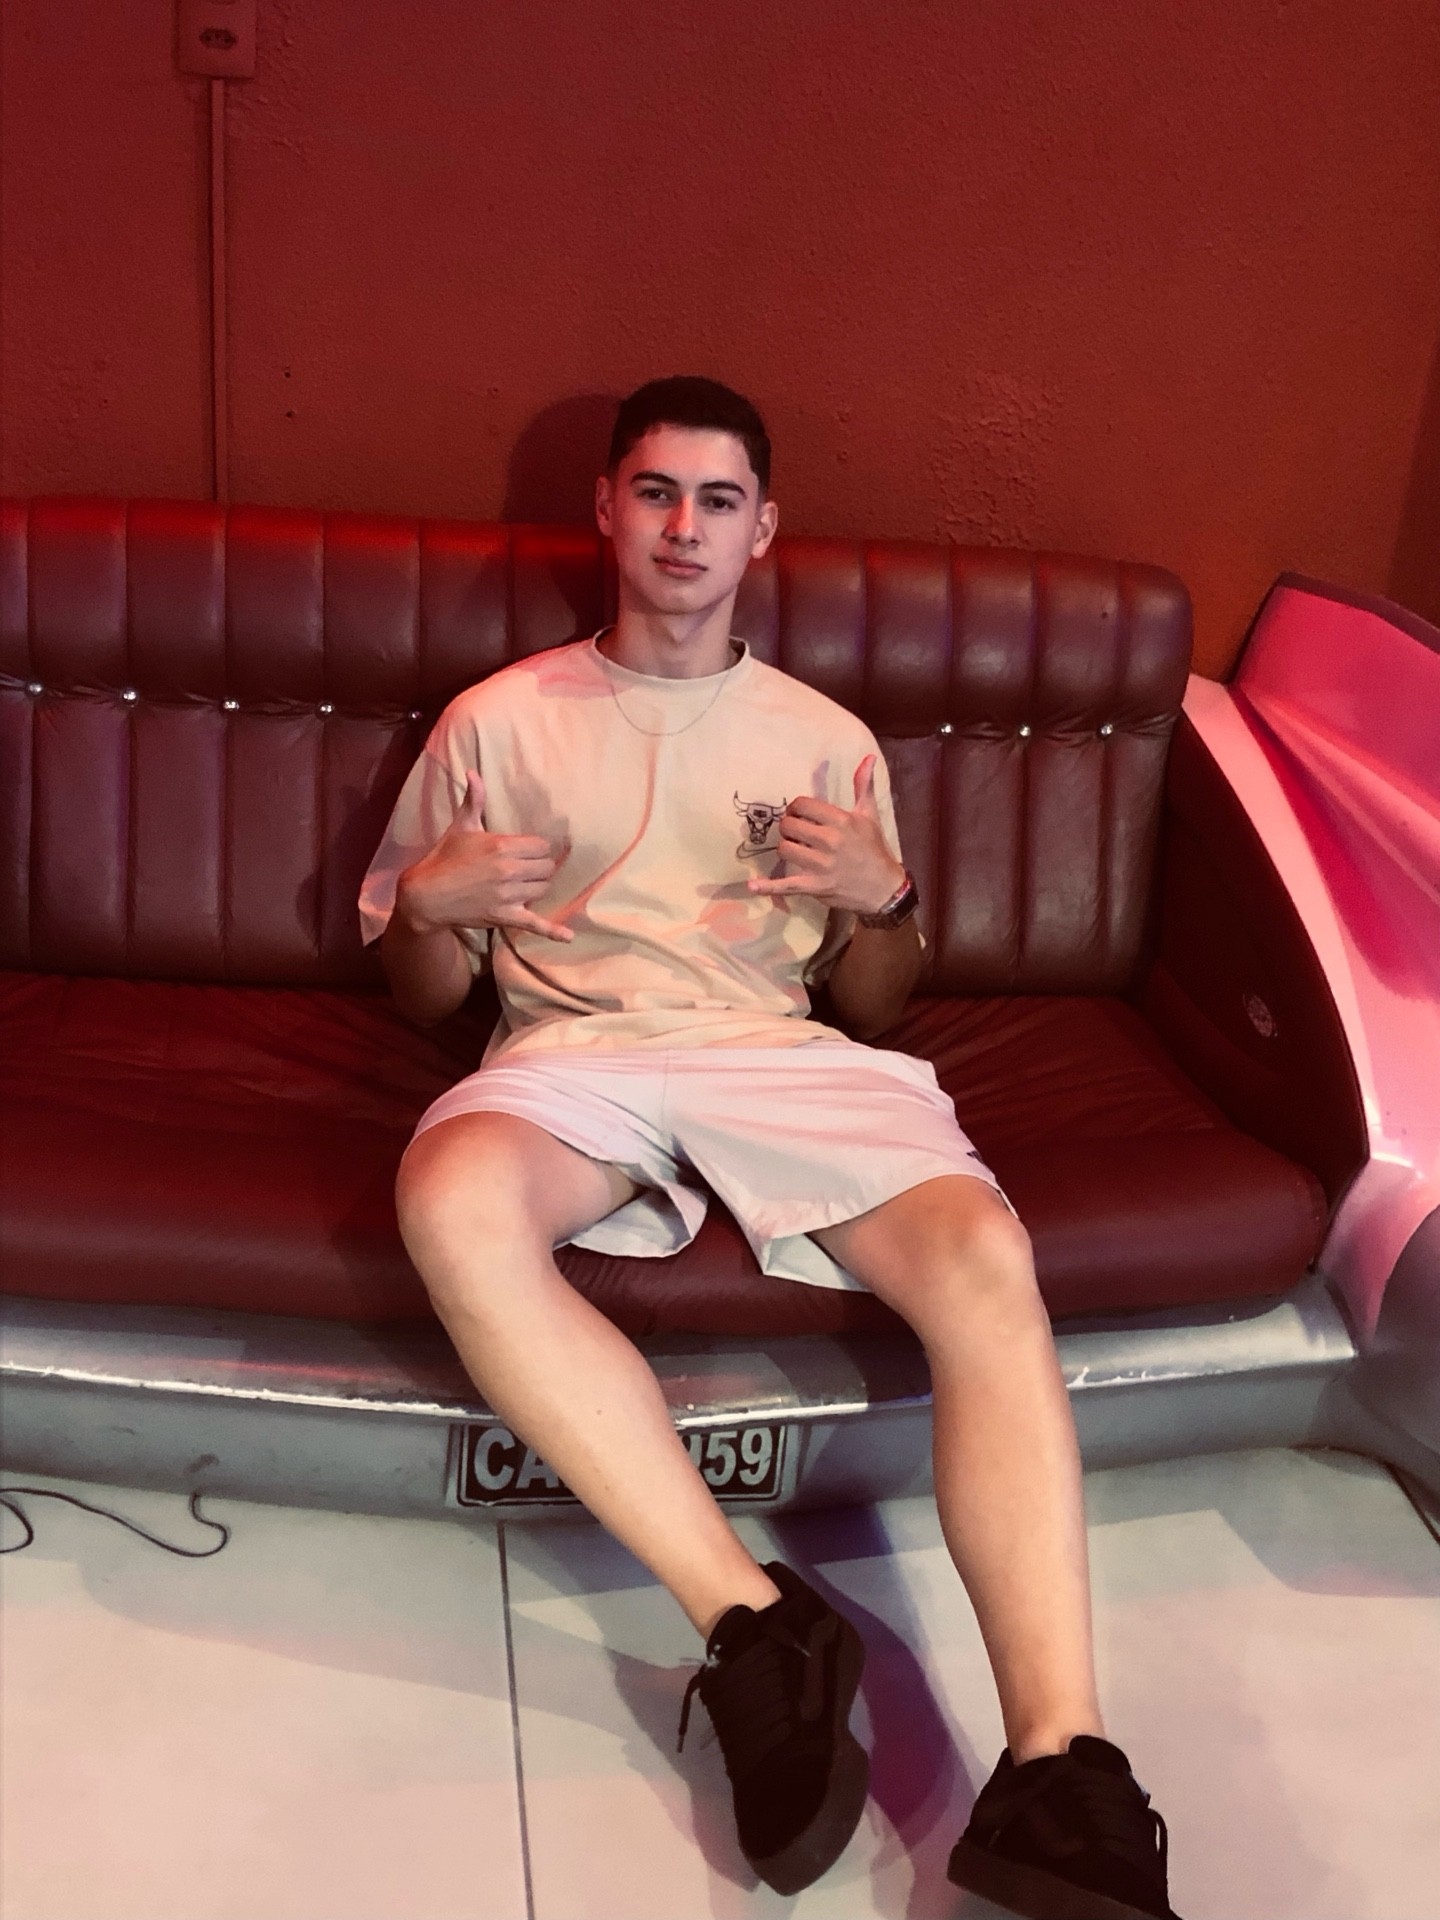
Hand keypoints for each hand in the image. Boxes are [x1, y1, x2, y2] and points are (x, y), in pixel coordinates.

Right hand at [397, 771, 573, 942]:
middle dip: (538, 867)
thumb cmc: (444, 858)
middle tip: (525, 868)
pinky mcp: (504, 917)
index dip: (536, 849)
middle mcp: (508, 870)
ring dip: (537, 887)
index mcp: (501, 846)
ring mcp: (508, 895)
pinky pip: (535, 924)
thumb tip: (473, 772)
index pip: (541, 846)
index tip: (527, 852)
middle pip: (546, 867)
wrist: (425, 895)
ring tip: (524, 885)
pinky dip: (553, 931)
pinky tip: (568, 937)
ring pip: (543, 889)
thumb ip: (474, 800)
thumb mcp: (461, 827)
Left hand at [746, 755, 904, 914]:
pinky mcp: (815, 886)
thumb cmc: (874, 849)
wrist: (884, 888)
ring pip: (785, 849)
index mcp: (841, 821)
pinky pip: (786, 885)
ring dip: (785, 848)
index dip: (796, 808)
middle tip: (796, 833)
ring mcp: (822, 865)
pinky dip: (768, 887)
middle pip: (789, 826)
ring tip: (794, 849)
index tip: (799, 815)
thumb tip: (868, 757)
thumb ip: (863, 785)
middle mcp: (830, 841)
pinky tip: (752, 885)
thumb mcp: (869, 815)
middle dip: (789, 827)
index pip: (802, 805)